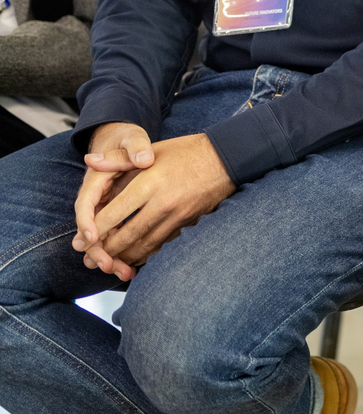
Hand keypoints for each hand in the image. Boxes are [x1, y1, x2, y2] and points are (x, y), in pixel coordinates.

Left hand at [73, 134, 234, 278]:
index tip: (81, 240)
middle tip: (90, 259)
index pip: (113, 215)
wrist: (228, 158)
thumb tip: (89, 160)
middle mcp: (162, 203)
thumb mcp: (151, 149)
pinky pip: (163, 245)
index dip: (93, 232)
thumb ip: (117, 158)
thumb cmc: (187, 151)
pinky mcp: (189, 223)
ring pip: (145, 245)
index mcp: (149, 183)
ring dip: (124, 257)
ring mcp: (178, 216)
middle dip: (105, 251)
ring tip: (109, 263)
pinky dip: (146, 255)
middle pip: (126, 236)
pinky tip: (135, 258)